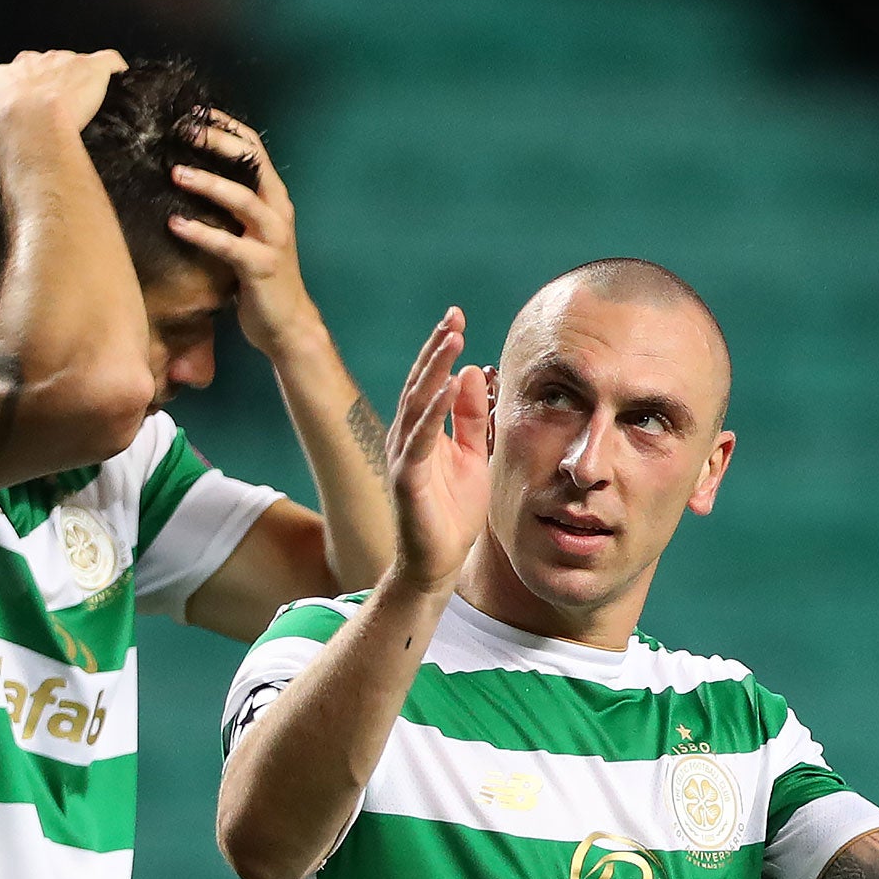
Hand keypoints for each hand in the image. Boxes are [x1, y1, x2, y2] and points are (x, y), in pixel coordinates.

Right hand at [0, 49, 125, 173]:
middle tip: (52, 118)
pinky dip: (112, 71)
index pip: (6, 83)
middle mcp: (27, 63)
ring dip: (75, 85)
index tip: (22, 122)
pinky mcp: (91, 67)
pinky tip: (117, 86)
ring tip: (84, 110)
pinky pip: (107, 62)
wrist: (27, 125)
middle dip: (44, 90)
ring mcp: (60, 61)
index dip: (14, 102)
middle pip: (38, 72)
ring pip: (68, 67)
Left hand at [167, 112, 318, 356]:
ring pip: (242, 199)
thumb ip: (231, 206)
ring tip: (176, 173)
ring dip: (208, 183)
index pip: (253, 147)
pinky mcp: (261, 266)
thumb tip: (189, 177)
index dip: (225, 126)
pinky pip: (228, 245)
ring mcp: (272, 238)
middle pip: (251, 163)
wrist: (287, 323)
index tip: (194, 112)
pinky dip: (201, 234)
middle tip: (181, 131)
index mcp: (274, 197)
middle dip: (217, 143)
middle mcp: (277, 211)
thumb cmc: (261, 277)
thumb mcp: (249, 232)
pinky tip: (176, 225)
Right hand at [385, 308, 490, 593]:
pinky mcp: (408, 479)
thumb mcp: (474, 455)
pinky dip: (432, 413)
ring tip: (451, 341)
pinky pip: (419, 440)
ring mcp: (404, 456)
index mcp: (422, 430)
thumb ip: (472, 416)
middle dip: (436, 349)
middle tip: (453, 317)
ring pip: (416, 404)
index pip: (430, 381)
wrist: (439, 561)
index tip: (457, 317)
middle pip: (419, 384)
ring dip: (433, 370)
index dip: (442, 349)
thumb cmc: (454, 511)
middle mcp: (407, 437)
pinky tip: (445, 389)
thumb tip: (471, 371)